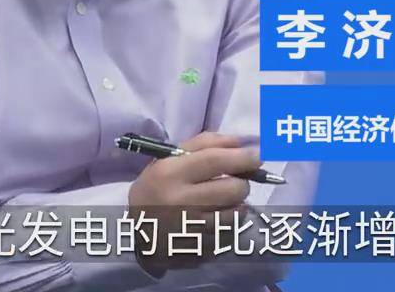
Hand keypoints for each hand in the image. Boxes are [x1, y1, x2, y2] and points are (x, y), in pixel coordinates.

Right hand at [126, 131, 260, 275]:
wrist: (136, 234)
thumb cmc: (156, 188)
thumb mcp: (169, 159)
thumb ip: (204, 144)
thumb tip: (242, 143)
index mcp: (171, 174)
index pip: (215, 161)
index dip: (243, 157)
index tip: (258, 156)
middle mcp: (181, 202)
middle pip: (233, 189)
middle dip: (242, 183)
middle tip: (235, 182)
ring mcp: (192, 230)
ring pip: (237, 214)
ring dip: (237, 205)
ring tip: (223, 203)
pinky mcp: (201, 250)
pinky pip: (231, 235)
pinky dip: (230, 226)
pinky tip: (216, 221)